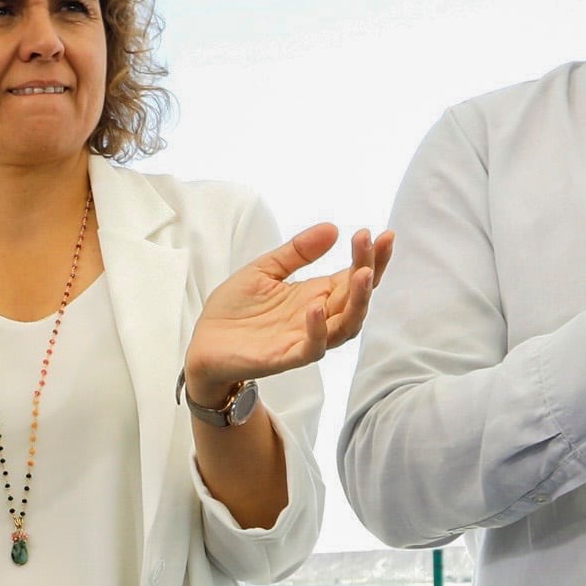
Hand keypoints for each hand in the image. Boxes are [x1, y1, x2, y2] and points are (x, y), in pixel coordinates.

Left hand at [182, 224, 386, 410]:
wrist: (204, 343)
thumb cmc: (235, 309)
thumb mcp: (265, 269)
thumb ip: (297, 251)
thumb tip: (333, 228)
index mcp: (317, 295)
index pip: (353, 276)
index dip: (371, 257)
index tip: (381, 233)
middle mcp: (318, 317)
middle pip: (357, 298)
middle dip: (369, 269)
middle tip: (372, 243)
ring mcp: (304, 338)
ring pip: (346, 326)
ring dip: (357, 300)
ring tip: (361, 273)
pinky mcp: (286, 357)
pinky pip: (312, 348)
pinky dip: (318, 330)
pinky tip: (316, 307)